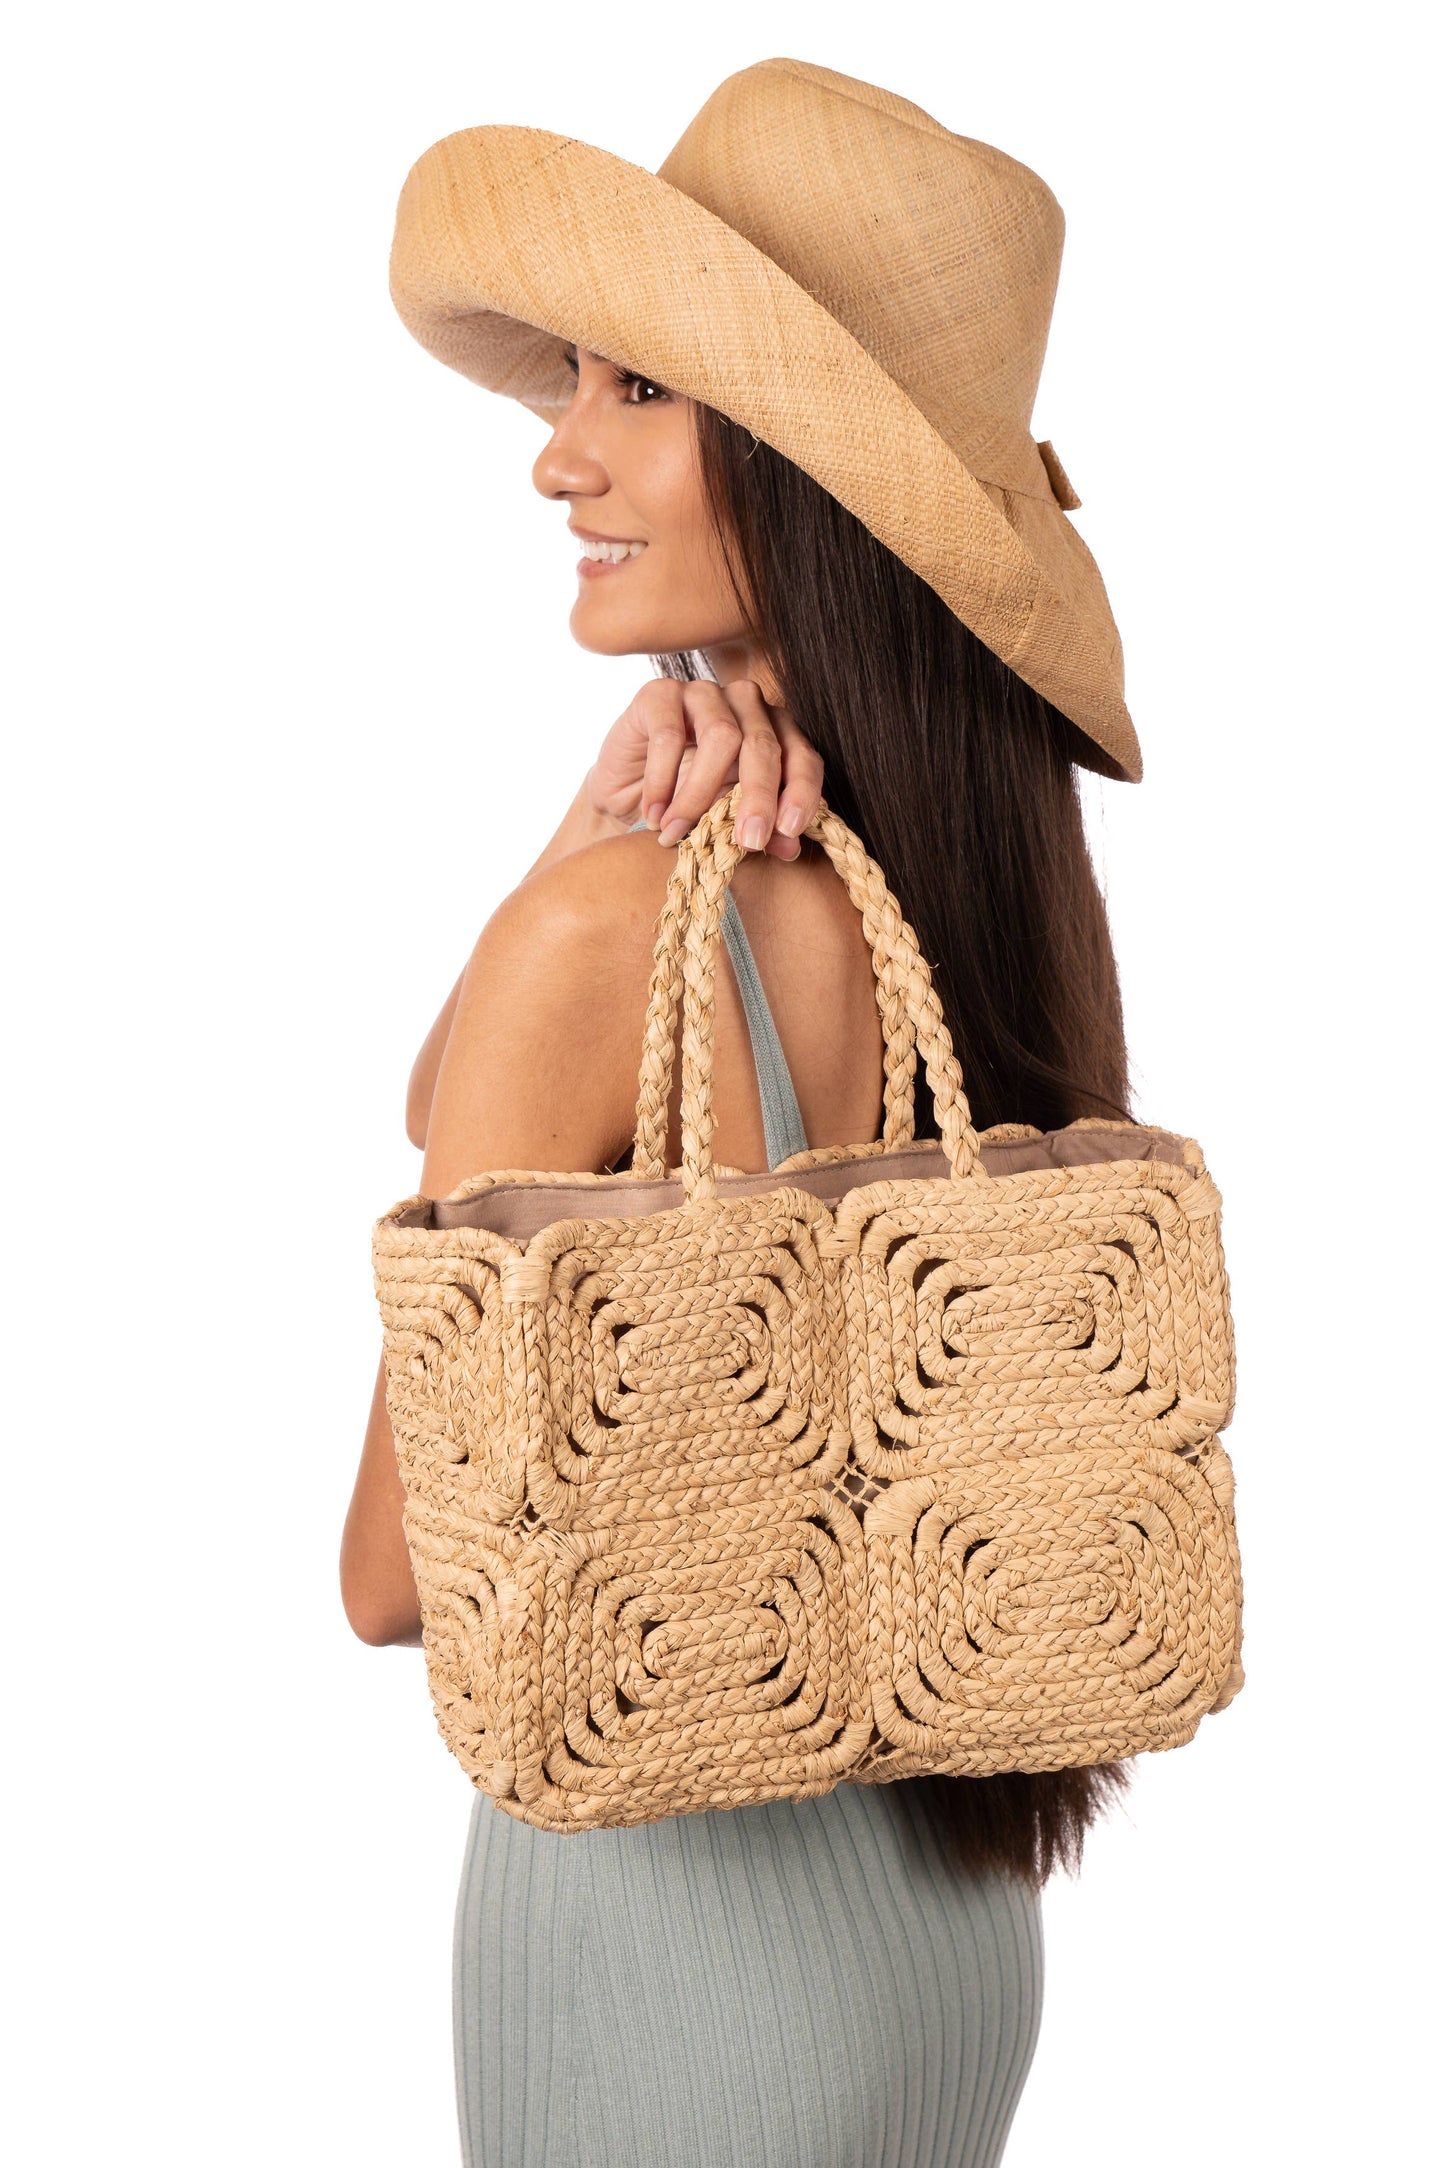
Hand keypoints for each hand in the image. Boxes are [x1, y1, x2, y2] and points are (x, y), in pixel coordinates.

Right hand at [586, 675, 823, 858]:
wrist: (626, 791)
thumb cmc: (685, 802)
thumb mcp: (727, 821)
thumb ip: (759, 830)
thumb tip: (790, 846)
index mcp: (774, 730)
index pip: (802, 755)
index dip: (801, 792)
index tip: (789, 830)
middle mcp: (745, 703)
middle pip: (763, 745)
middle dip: (758, 798)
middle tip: (747, 841)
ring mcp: (704, 693)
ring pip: (720, 736)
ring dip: (699, 794)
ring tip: (677, 832)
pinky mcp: (660, 694)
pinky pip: (668, 736)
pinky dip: (661, 782)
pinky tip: (654, 814)